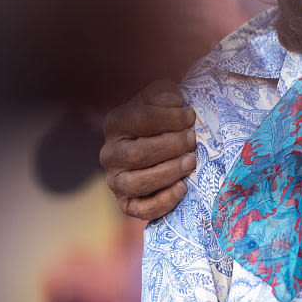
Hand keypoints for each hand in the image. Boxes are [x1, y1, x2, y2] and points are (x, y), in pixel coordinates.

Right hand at [99, 78, 198, 219]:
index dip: (168, 118)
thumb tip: (173, 101)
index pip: (138, 119)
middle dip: (171, 146)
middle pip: (137, 154)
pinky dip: (163, 202)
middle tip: (192, 140)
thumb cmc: (162, 117)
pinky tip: (183, 188)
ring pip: (137, 183)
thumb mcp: (161, 97)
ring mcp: (115, 180)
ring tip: (191, 162)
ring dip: (168, 173)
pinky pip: (140, 209)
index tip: (190, 117)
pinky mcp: (126, 203)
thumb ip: (164, 92)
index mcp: (115, 123)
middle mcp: (109, 153)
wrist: (158, 142)